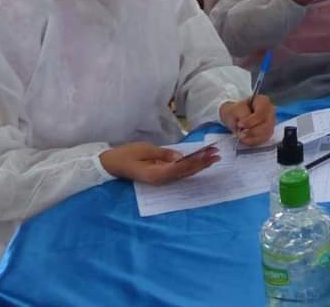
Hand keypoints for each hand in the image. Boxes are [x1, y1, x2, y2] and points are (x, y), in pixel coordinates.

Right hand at [99, 141, 219, 184]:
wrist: (112, 163)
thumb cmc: (126, 155)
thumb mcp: (144, 150)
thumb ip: (163, 154)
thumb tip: (180, 156)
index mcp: (156, 174)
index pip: (181, 167)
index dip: (196, 161)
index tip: (208, 154)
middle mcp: (161, 179)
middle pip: (186, 172)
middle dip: (202, 164)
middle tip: (217, 155)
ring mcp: (161, 179)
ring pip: (184, 173)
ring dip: (199, 165)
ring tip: (213, 158)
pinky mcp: (160, 175)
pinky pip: (179, 172)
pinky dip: (191, 166)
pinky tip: (200, 162)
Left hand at [220, 96, 275, 146]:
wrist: (237, 115)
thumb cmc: (238, 110)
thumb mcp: (236, 109)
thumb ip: (242, 115)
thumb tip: (245, 127)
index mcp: (264, 101)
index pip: (261, 113)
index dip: (251, 121)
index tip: (239, 124)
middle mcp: (271, 111)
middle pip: (266, 124)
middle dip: (252, 131)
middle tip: (240, 134)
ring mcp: (271, 122)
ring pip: (266, 133)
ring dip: (253, 137)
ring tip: (241, 137)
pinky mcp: (269, 132)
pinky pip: (264, 139)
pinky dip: (254, 141)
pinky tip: (245, 139)